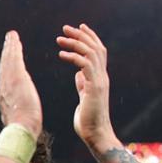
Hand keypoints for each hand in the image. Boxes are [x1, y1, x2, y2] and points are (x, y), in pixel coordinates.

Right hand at [0, 30, 41, 137]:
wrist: (21, 129)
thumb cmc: (23, 129)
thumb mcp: (19, 120)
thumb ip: (19, 114)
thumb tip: (20, 118)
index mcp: (5, 97)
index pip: (6, 77)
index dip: (7, 65)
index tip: (8, 57)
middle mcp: (4, 87)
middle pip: (5, 66)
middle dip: (6, 52)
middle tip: (8, 40)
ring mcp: (8, 82)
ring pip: (8, 60)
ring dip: (9, 46)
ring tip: (11, 35)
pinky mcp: (16, 77)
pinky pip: (14, 59)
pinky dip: (14, 47)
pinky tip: (14, 38)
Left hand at [56, 23, 116, 148]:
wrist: (95, 134)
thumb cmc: (88, 120)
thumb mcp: (84, 97)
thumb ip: (83, 84)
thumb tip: (78, 74)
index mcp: (99, 77)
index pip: (97, 51)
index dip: (89, 38)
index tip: (78, 28)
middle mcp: (102, 76)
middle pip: (95, 47)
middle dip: (81, 35)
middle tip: (65, 27)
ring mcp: (99, 80)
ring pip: (91, 53)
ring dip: (75, 43)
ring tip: (60, 39)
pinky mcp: (94, 87)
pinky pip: (85, 65)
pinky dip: (73, 57)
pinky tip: (61, 55)